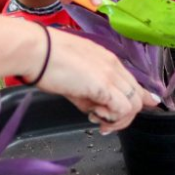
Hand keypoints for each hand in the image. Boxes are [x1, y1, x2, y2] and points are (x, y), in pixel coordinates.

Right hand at [33, 28, 157, 133]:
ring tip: (97, 120)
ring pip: (134, 105)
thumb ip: (89, 94)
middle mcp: (114, 66)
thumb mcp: (74, 79)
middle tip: (103, 124)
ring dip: (118, 120)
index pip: (133, 84)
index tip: (129, 114)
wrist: (36, 50)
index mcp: (108, 60)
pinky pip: (123, 109)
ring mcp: (110, 75)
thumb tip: (95, 110)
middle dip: (123, 117)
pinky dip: (112, 118)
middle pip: (136, 97)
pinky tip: (95, 116)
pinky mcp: (104, 85)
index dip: (137, 100)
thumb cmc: (47, 61)